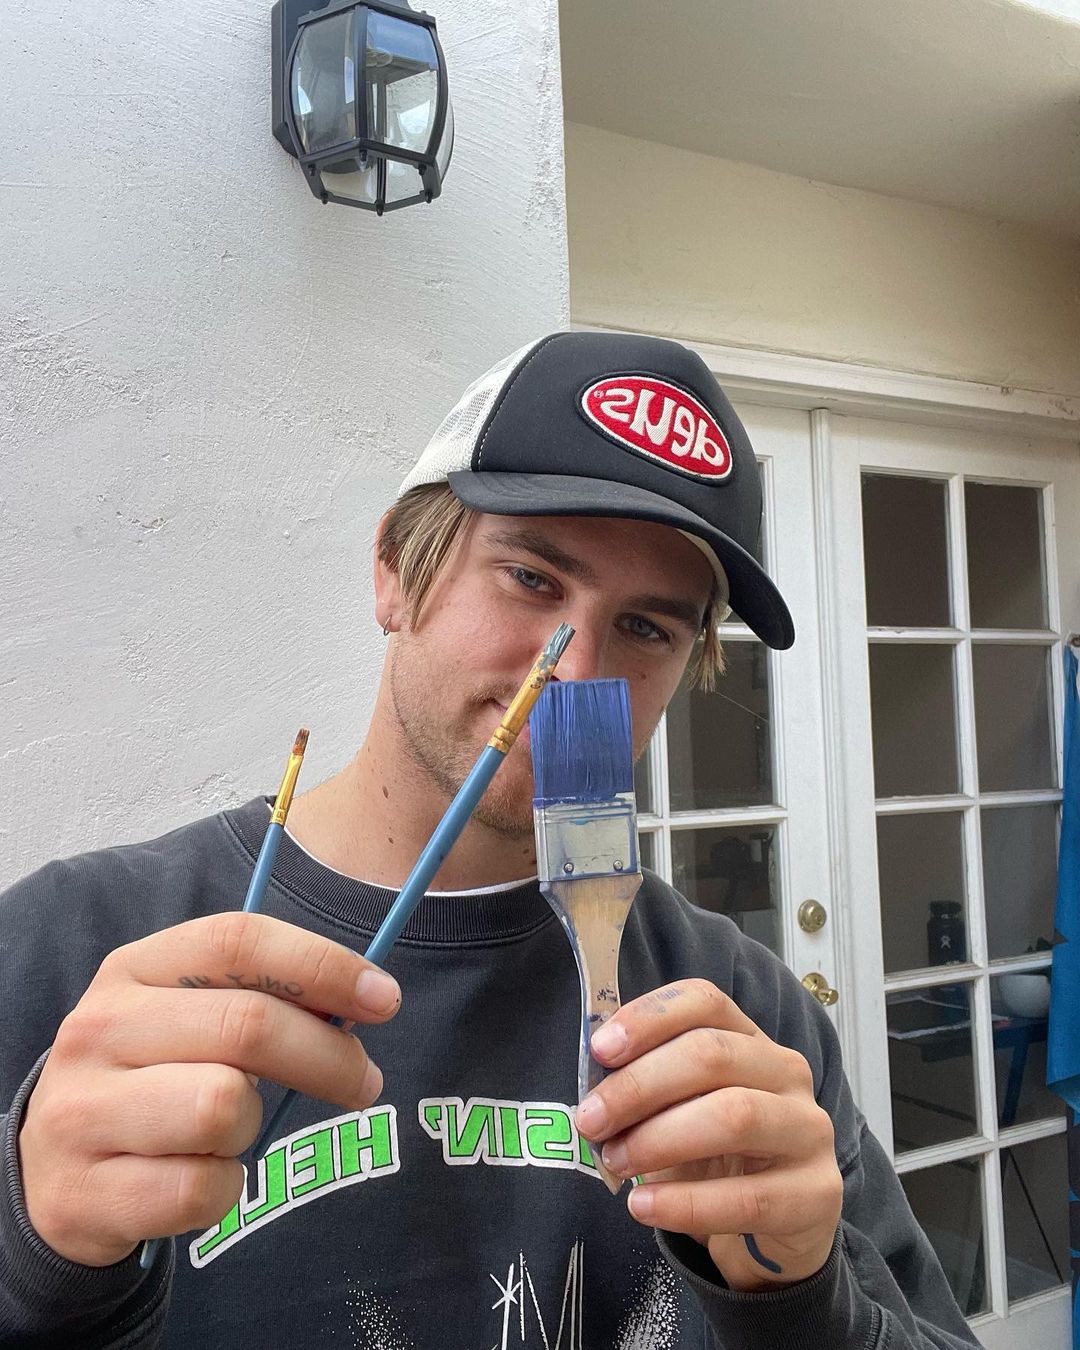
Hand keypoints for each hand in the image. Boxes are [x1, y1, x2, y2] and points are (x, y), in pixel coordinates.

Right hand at [18, 912, 400, 1266]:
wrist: (54, 1167)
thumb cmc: (154, 1076)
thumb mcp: (190, 1016)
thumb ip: (263, 995)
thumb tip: (366, 997)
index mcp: (133, 968)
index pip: (238, 940)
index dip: (322, 964)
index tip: (385, 998)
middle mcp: (98, 1028)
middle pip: (246, 1026)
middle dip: (328, 1056)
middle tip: (364, 1081)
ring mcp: (82, 1111)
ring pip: (224, 1108)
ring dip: (254, 1126)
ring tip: (234, 1129)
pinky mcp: (83, 1194)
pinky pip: (201, 1190)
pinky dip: (224, 1189)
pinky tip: (200, 1176)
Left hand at [574, 979, 842, 1291]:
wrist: (776, 1230)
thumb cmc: (717, 1158)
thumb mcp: (682, 1111)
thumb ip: (647, 1091)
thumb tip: (591, 1091)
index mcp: (751, 1040)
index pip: (705, 1002)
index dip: (650, 1017)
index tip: (601, 1050)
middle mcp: (786, 1072)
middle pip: (712, 1055)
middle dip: (640, 1085)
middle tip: (592, 1120)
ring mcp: (808, 1130)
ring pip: (734, 1115)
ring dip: (659, 1139)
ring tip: (615, 1162)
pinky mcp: (817, 1193)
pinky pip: (748, 1197)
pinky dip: (685, 1202)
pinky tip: (643, 1206)